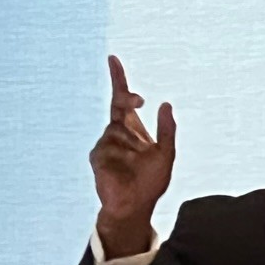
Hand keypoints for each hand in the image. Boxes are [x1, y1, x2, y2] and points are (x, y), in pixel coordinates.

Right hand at [90, 55, 175, 257]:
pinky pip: (108, 147)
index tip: (113, 58)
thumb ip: (167, 130)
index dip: (118, 79)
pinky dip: (119, 157)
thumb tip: (165, 103)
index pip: (122, 100)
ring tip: (135, 165)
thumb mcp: (166, 154)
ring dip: (130, 145)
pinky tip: (122, 170)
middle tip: (139, 99)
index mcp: (131, 129)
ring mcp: (105, 144)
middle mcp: (116, 133)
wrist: (134, 206)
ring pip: (116, 130)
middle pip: (118, 105)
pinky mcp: (97, 157)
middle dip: (127, 98)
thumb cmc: (150, 182)